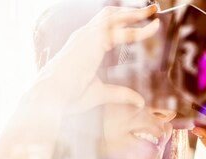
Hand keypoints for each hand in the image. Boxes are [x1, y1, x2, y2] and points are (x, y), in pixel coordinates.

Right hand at [39, 4, 159, 111]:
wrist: (51, 95)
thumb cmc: (68, 95)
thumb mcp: (100, 93)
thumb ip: (120, 94)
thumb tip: (139, 102)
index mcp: (83, 44)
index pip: (105, 25)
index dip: (123, 20)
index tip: (142, 20)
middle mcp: (84, 35)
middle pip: (111, 14)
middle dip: (132, 10)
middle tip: (152, 8)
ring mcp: (87, 35)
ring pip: (116, 16)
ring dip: (136, 13)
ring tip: (153, 11)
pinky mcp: (93, 41)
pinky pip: (121, 32)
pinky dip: (139, 30)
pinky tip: (153, 28)